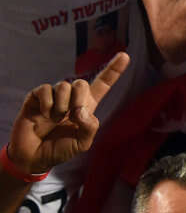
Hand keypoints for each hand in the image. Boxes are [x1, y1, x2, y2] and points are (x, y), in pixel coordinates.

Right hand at [8, 52, 129, 175]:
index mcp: (86, 107)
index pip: (102, 84)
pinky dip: (47, 104)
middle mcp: (71, 98)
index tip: (124, 55)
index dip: (113, 70)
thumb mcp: (82, 143)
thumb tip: (81, 110)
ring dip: (61, 105)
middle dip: (78, 99)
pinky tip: (45, 115)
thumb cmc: (59, 149)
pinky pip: (45, 89)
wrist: (34, 157)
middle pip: (81, 83)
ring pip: (63, 86)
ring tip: (55, 119)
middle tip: (72, 115)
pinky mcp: (36, 97)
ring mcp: (53, 97)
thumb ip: (89, 127)